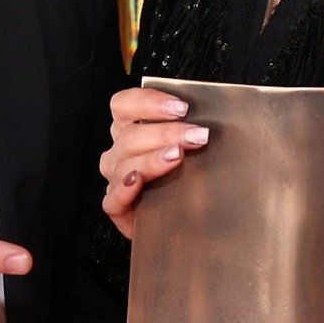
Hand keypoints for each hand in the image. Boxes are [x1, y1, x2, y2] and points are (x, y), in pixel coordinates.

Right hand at [98, 87, 209, 239]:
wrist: (185, 221)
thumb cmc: (186, 180)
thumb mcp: (189, 149)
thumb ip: (191, 131)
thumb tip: (210, 120)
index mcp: (131, 129)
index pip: (125, 104)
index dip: (149, 101)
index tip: (182, 108)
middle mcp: (120, 152)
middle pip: (129, 135)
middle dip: (165, 132)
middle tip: (197, 135)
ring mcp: (116, 180)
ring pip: (124, 165)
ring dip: (151, 158)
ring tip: (177, 156)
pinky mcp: (117, 209)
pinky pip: (112, 200)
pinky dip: (124, 189)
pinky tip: (138, 182)